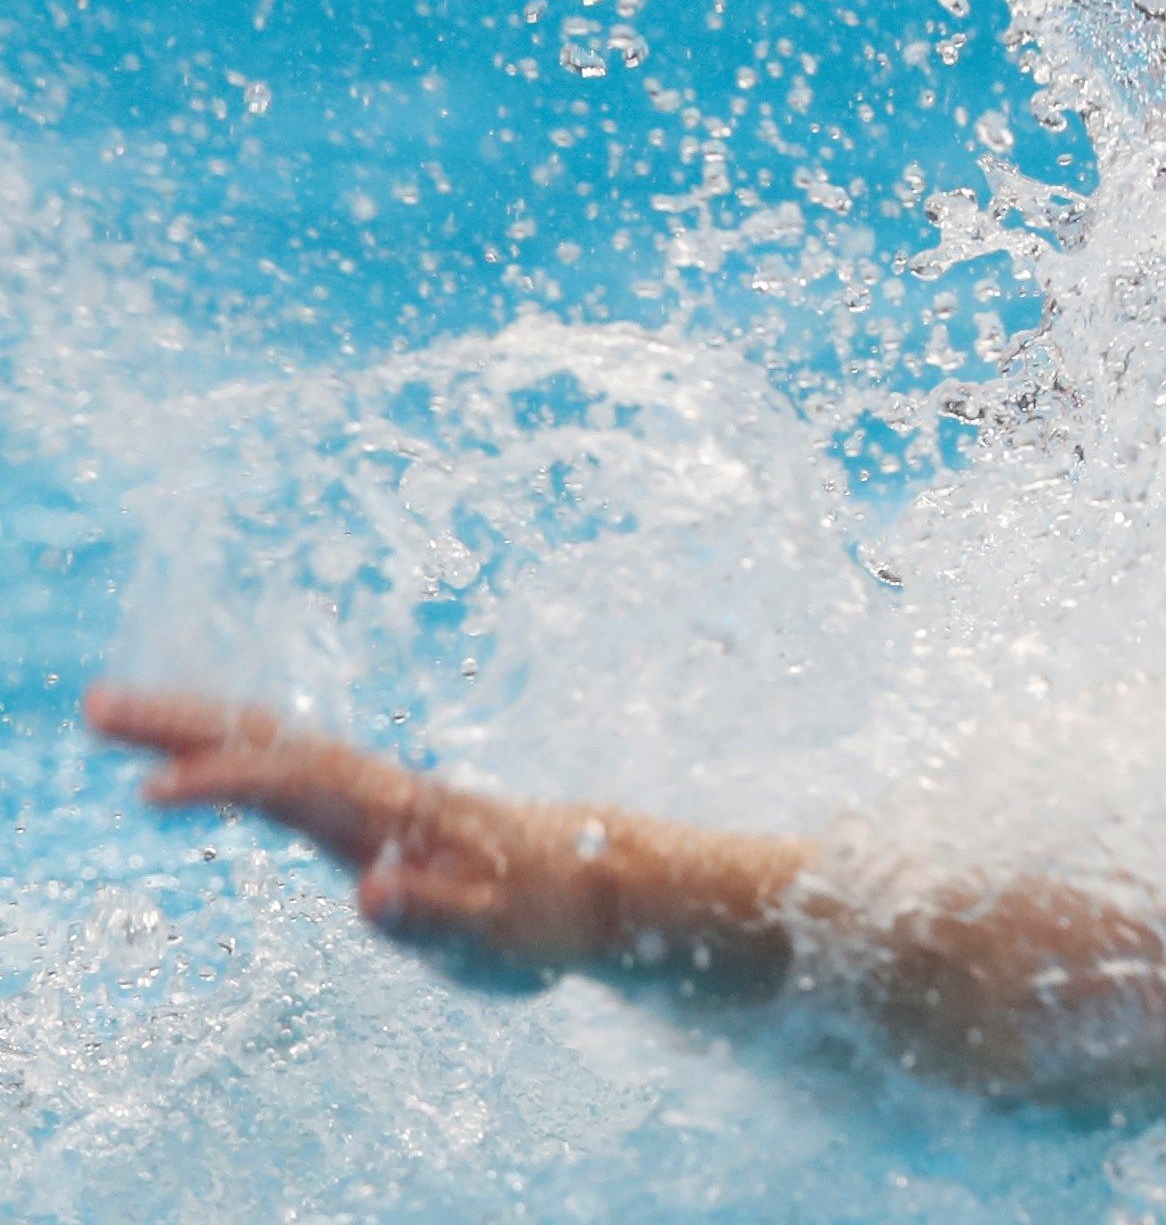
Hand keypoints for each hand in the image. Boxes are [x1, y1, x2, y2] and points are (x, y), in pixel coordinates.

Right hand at [89, 685, 618, 979]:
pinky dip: (229, 747)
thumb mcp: (493, 932)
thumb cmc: (542, 915)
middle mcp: (377, 794)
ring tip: (114, 714)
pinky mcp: (369, 813)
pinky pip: (286, 765)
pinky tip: (191, 748)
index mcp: (398, 816)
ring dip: (196, 726)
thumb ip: (436, 913)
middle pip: (270, 743)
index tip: (152, 792)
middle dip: (182, 724)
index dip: (226, 785)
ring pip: (274, 745)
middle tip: (94, 706)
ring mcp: (371, 798)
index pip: (298, 788)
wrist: (598, 881)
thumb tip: (371, 893)